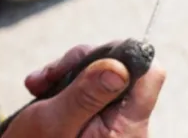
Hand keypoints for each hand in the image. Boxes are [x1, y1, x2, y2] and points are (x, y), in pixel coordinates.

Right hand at [2, 43, 166, 137]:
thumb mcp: (54, 123)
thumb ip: (87, 93)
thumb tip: (120, 66)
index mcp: (126, 130)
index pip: (149, 76)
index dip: (124, 57)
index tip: (88, 60)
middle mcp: (128, 125)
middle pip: (124, 71)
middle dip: (83, 65)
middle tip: (47, 77)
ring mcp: (114, 123)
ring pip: (104, 74)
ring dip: (68, 73)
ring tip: (37, 85)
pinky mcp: (99, 120)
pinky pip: (92, 89)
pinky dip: (67, 85)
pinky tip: (42, 90)